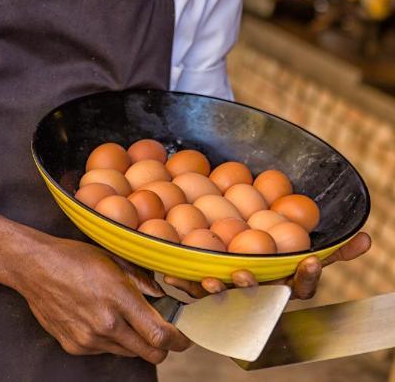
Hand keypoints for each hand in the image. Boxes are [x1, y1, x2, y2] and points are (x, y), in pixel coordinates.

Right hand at [14, 237, 191, 362]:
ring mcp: (89, 339)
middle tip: (165, 335)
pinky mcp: (75, 347)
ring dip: (135, 341)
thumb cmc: (73, 257)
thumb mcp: (113, 258)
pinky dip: (111, 340)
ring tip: (125, 318)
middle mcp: (105, 324)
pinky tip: (100, 318)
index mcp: (118, 297)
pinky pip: (105, 350)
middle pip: (149, 353)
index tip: (183, 337)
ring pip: (128, 352)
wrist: (35, 267)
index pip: (159, 334)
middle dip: (163, 347)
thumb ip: (141, 280)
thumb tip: (162, 296)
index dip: (177, 340)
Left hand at [163, 231, 371, 300]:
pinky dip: (177, 280)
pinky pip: (188, 286)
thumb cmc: (270, 256)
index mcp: (281, 282)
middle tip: (244, 272)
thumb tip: (367, 239)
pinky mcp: (198, 290)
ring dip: (213, 287)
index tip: (312, 259)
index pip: (300, 285)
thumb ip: (334, 247)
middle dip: (250, 285)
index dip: (307, 276)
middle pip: (255, 293)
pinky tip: (166, 271)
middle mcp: (254, 293)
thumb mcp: (298, 247)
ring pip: (220, 294)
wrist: (228, 262)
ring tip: (208, 278)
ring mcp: (226, 294)